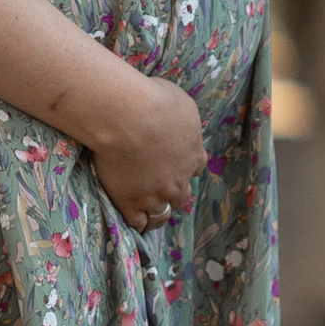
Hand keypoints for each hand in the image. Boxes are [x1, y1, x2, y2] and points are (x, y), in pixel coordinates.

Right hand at [79, 63, 204, 226]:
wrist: (128, 117)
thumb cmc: (154, 101)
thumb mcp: (181, 103)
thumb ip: (182, 120)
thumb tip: (176, 120)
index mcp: (192, 154)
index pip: (196, 166)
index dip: (186, 166)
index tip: (176, 162)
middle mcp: (179, 180)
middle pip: (182, 195)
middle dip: (173, 192)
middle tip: (160, 187)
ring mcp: (156, 195)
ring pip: (162, 214)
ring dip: (158, 212)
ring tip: (147, 211)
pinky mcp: (131, 204)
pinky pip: (138, 223)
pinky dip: (137, 223)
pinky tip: (131, 218)